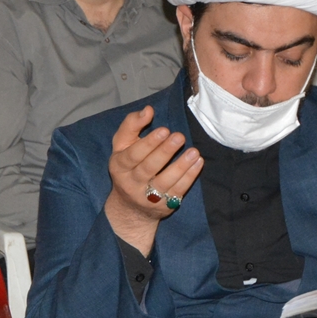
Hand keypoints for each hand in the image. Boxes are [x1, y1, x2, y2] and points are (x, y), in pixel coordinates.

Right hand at [102, 105, 201, 255]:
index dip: (149, 143)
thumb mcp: (122, 145)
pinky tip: (197, 163)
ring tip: (194, 152)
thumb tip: (148, 110)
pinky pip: (177, 191)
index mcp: (119, 165)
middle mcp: (130, 183)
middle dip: (165, 152)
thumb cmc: (128, 167)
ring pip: (165, 181)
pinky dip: (189, 177)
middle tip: (179, 136)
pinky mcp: (163, 206)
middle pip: (148, 167)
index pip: (133, 154)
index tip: (165, 130)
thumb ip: (131, 125)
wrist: (130, 207)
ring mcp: (147, 197)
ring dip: (181, 166)